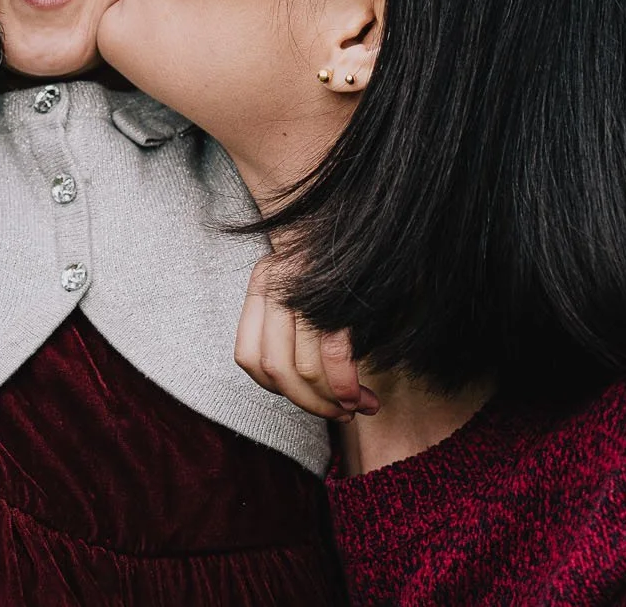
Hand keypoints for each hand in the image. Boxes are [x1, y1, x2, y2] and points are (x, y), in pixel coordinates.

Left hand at [235, 256, 379, 420]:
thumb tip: (304, 387)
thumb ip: (295, 329)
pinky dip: (345, 385)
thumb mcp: (308, 290)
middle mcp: (276, 283)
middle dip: (310, 404)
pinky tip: (362, 396)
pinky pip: (332, 354)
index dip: (279, 390)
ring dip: (331, 401)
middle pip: (276, 370)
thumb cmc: (346, 259)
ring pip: (301, 370)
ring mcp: (303, 286)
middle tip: (341, 413)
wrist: (375, 213)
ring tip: (357, 406)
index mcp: (262, 283)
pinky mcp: (332, 292)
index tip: (313, 400)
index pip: (249, 357)